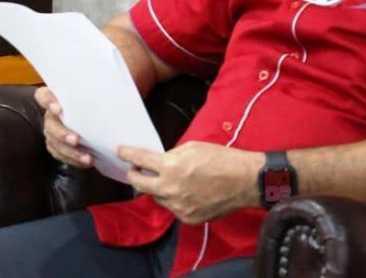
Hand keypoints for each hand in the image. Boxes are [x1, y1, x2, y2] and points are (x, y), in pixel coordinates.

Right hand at [35, 86, 92, 168]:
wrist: (96, 122)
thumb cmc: (94, 105)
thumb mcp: (94, 97)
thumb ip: (95, 96)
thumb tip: (110, 95)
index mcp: (55, 98)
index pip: (43, 96)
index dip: (47, 102)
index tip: (58, 109)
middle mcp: (50, 115)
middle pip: (49, 123)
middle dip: (62, 133)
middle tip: (76, 140)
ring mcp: (51, 131)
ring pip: (54, 142)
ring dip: (70, 151)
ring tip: (86, 157)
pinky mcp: (55, 145)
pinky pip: (59, 154)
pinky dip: (72, 159)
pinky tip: (85, 161)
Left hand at [118, 141, 262, 223]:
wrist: (245, 182)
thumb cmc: (221, 159)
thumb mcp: (191, 147)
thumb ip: (171, 155)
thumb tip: (159, 160)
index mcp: (170, 167)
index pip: (139, 160)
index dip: (127, 154)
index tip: (120, 151)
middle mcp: (170, 189)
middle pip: (139, 184)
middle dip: (134, 175)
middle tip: (134, 169)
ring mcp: (178, 207)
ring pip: (157, 197)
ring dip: (157, 188)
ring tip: (166, 180)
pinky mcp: (188, 218)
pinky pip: (173, 208)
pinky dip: (174, 200)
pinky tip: (183, 192)